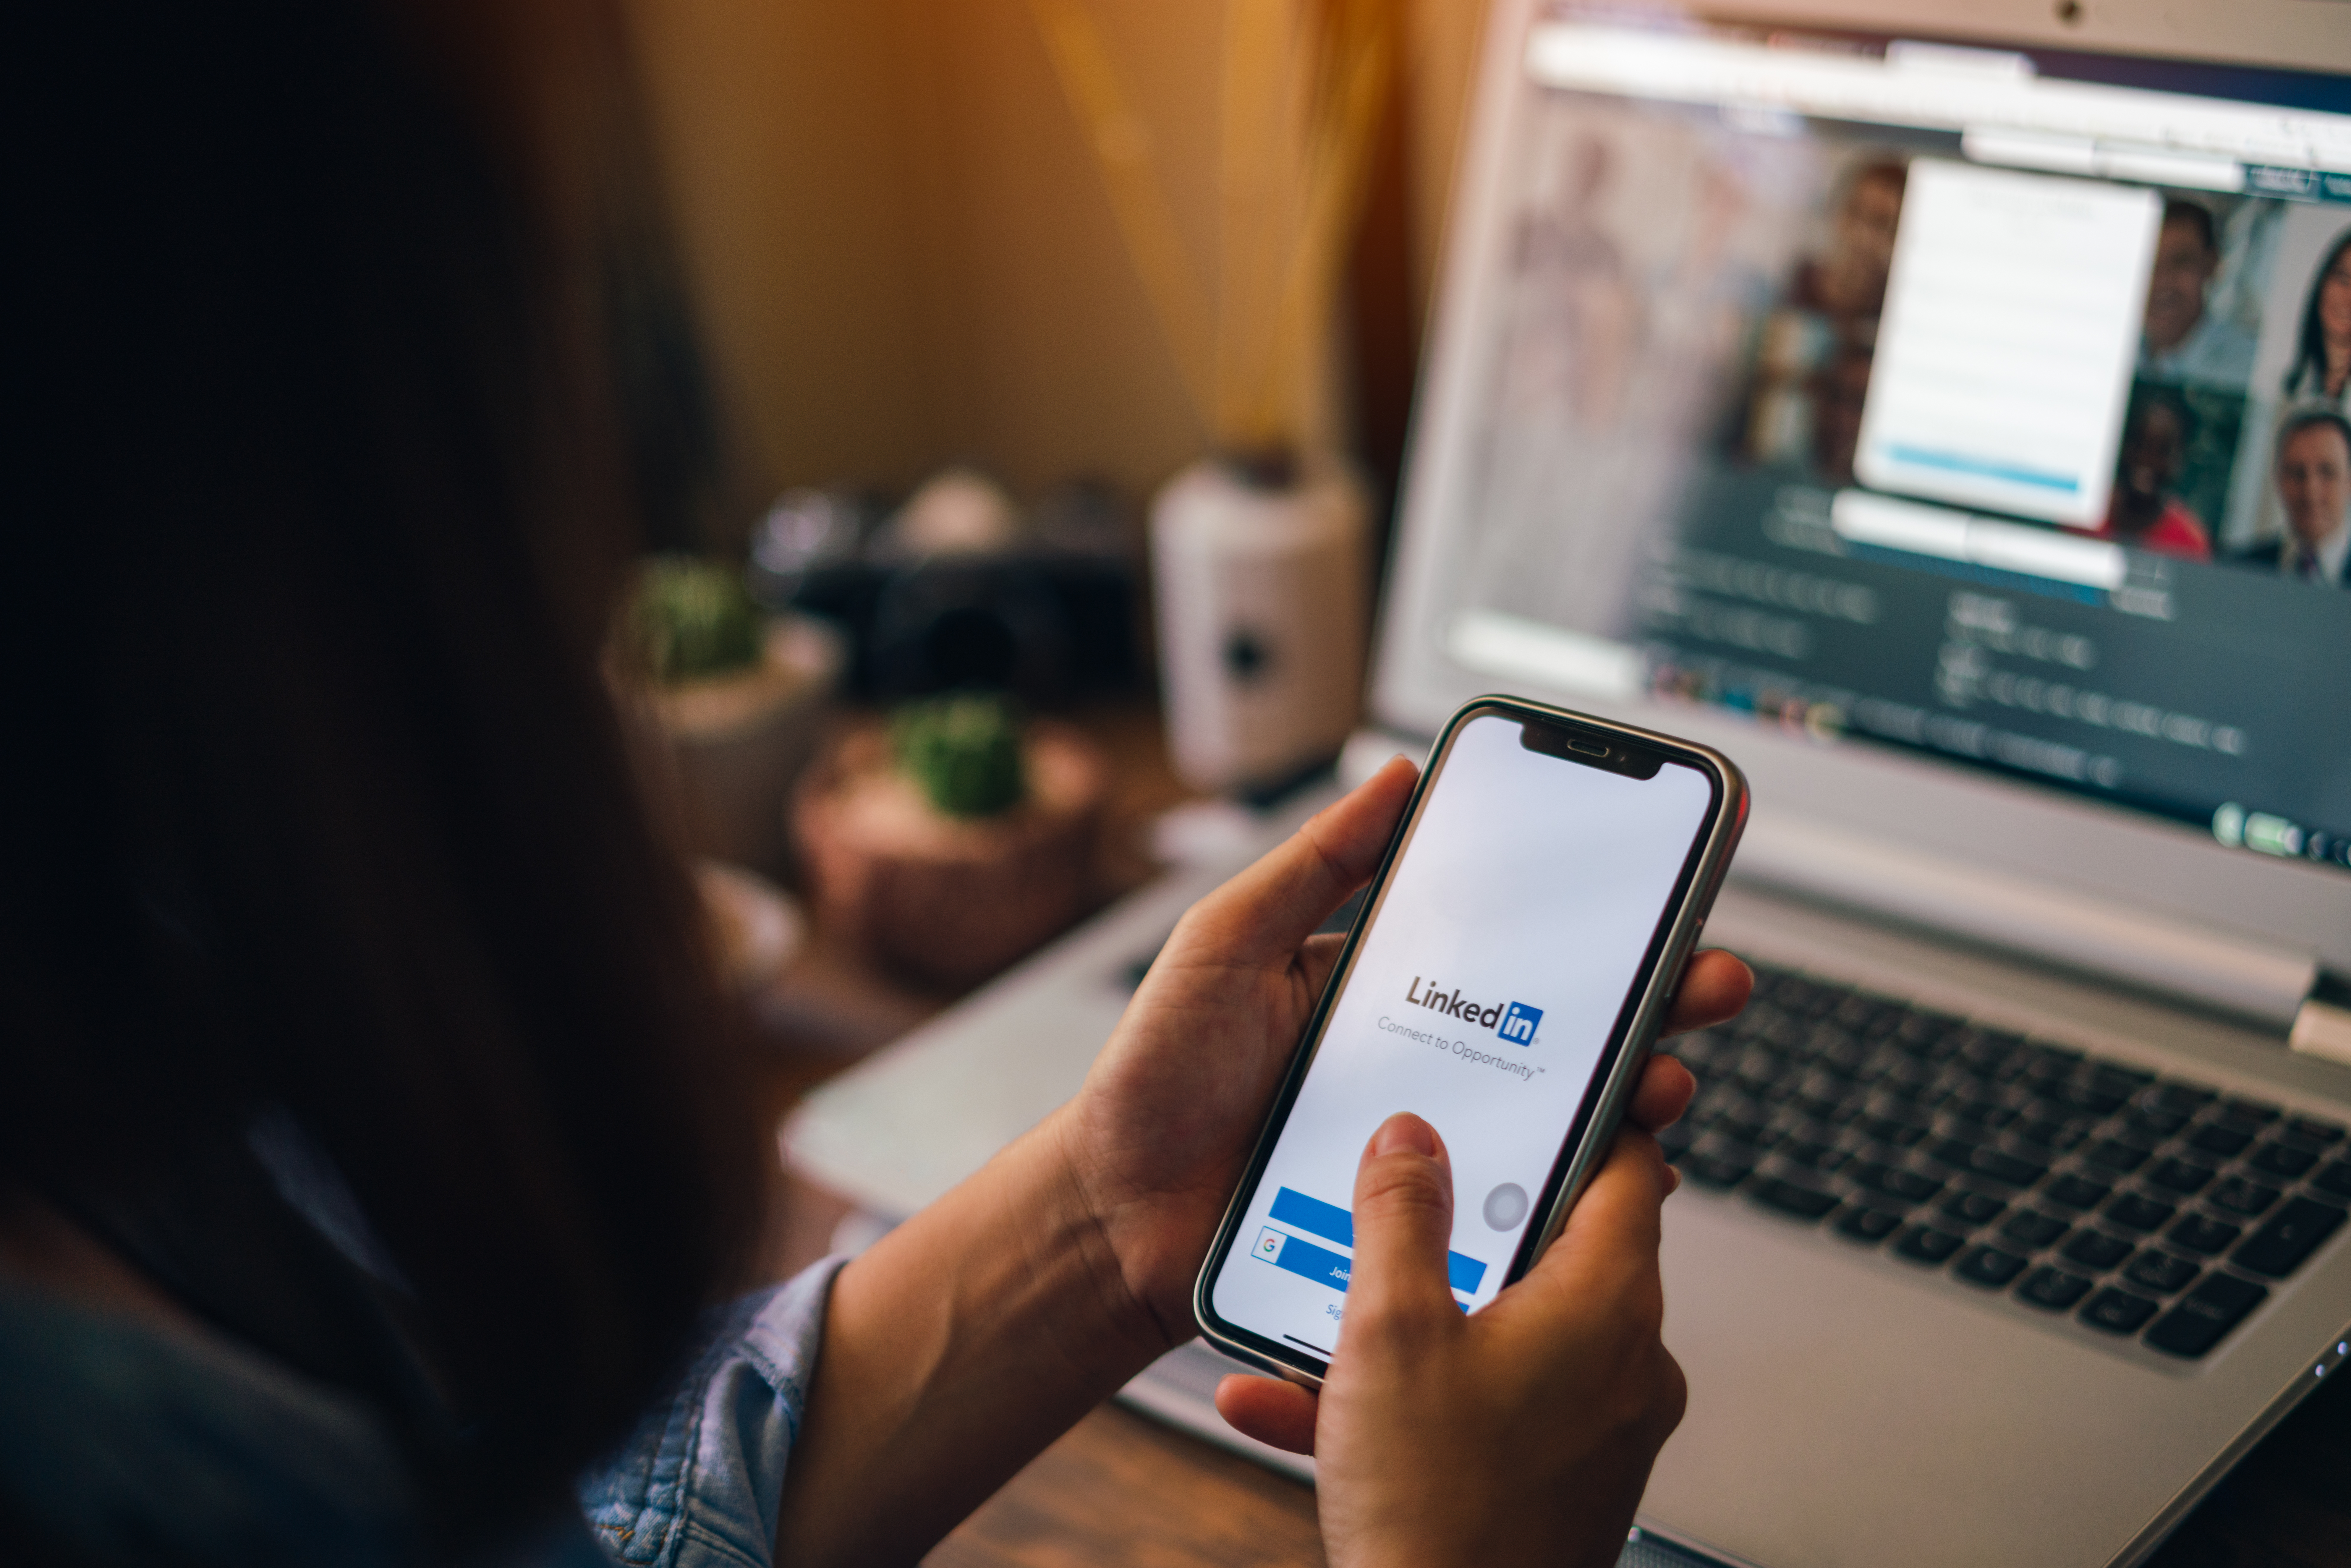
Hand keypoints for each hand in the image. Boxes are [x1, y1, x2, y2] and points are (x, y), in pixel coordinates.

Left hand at [1051, 754, 1743, 1349]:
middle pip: (1566, 1027)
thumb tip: (1392, 774)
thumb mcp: (1225, 942)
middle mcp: (1428, 1062)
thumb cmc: (1158, 1075)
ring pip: (1564, 1114)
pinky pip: (1525, 1201)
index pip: (1513, 943)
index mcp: (1390, 988)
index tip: (1659, 888)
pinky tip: (1619, 1172)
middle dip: (1653, 1000)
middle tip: (1705, 983)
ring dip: (1636, 1091)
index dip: (1592, 919)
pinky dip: (1584, 1188)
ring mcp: (1434, 1143)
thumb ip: (1311, 863)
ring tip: (1664, 1076)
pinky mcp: (1425, 1220)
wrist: (1115, 1212)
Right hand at [1245, 1112, 1688, 1567]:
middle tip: (1395, 1206)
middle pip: (1557, 1248)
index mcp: (1607, 1305)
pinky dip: (1416, 1396)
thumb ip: (1398, 1216)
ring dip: (1417, 1321)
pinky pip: (1488, 1406)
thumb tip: (1411, 1138)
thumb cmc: (1433, 1505)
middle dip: (1465, 1227)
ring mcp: (1600, 1429)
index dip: (1580, 1120)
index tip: (1529, 1094)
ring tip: (1328, 1321)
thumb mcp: (1389, 1329)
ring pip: (1506, 1333)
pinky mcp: (1563, 1482)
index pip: (1628, 1170)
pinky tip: (1309, 1406)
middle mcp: (1625, 1363)